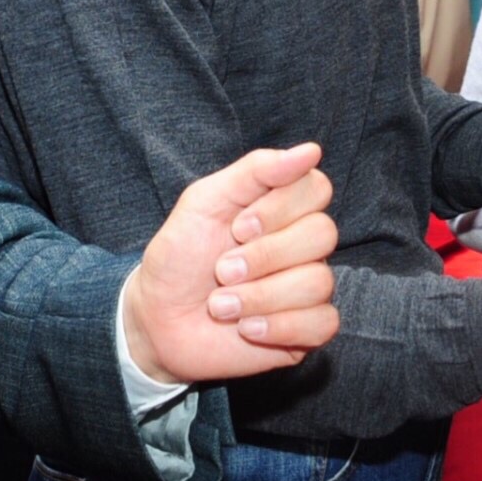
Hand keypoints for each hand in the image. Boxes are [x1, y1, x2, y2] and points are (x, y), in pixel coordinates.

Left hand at [120, 144, 338, 385]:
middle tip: (223, 270)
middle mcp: (302, 244)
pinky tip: (247, 328)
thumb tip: (311, 151)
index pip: (316, 189)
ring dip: (260, 296)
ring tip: (222, 305)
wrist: (158, 320)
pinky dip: (279, 327)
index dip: (280, 209)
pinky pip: (323, 323)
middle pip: (322, 234)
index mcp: (282, 207)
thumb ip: (256, 171)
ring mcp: (307, 286)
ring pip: (318, 282)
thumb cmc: (180, 256)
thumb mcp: (204, 202)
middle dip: (265, 256)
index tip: (238, 227)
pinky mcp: (307, 329)